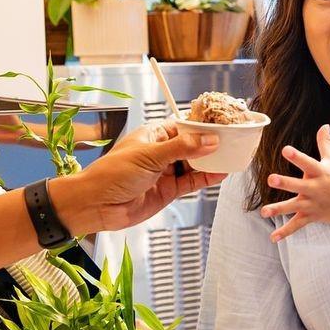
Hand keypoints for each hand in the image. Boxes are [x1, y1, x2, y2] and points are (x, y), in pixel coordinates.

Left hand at [53, 122, 222, 233]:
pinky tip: (221, 174)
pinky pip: (192, 182)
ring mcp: (165, 172)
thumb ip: (182, 148)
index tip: (222, 125)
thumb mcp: (150, 156)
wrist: (96, 205)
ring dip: (211, 162)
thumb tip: (210, 141)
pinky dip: (206, 179)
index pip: (183, 126)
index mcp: (153, 135)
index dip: (202, 126)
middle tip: (232, 141)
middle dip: (211, 144)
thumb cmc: (112, 173)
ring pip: (194, 164)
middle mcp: (160, 152)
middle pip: (192, 145)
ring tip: (231, 157)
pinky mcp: (168, 191)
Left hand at [260, 124, 329, 241]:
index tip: (285, 150)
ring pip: (294, 207)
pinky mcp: (312, 216)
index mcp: (320, 172)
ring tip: (264, 211)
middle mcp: (316, 188)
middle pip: (298, 185)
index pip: (307, 162)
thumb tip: (324, 124)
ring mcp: (313, 204)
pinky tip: (273, 238)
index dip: (297, 156)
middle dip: (285, 182)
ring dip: (279, 209)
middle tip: (271, 178)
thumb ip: (325, 142)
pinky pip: (297, 225)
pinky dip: (285, 232)